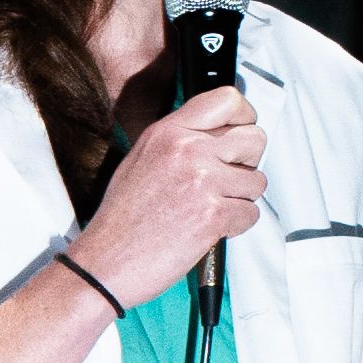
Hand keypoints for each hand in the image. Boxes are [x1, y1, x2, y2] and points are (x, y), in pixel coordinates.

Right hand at [73, 89, 262, 304]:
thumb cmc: (122, 218)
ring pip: (256, 181)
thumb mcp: (141, 160)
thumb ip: (180, 140)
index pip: (227, 100)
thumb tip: (221, 135)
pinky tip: (208, 229)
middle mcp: (187, 150)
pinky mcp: (213, 214)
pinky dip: (235, 226)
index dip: (244, 117)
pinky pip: (251, 213)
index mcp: (167, 133)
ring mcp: (201, 182)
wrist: (105, 262)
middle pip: (254, 139)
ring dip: (239, 199)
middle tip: (223, 181)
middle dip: (246, 163)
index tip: (239, 134)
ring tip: (207, 210)